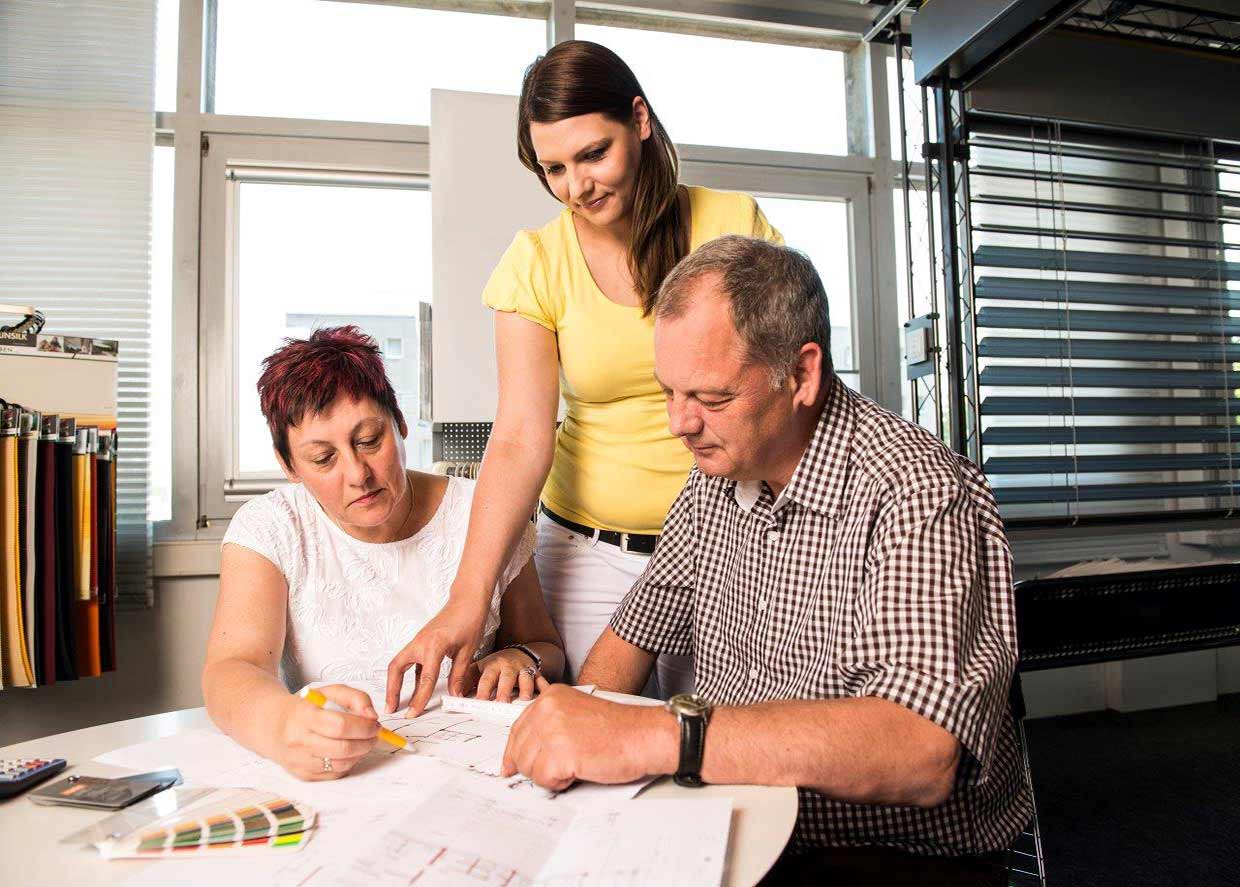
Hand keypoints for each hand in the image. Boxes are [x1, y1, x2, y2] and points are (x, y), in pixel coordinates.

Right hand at [275, 684, 379, 780]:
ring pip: (341, 764)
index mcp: (304, 716)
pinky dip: (348, 763)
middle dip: (366, 742)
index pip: (340, 725)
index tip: (374, 724)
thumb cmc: (305, 708)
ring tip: (362, 742)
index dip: (363, 726)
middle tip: (373, 734)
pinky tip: (348, 752)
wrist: (273, 725)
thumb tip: (372, 716)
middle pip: (343, 748)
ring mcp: (299, 761)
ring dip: (360, 753)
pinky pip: (334, 774)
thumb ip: (356, 697)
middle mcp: (299, 741)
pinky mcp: (303, 775)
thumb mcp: (329, 692)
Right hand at [386, 589, 488, 716]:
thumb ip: (459, 675)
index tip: (412, 713)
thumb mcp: (468, 651)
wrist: (468, 599)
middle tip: (390, 708)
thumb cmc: (469, 619)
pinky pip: (410, 660)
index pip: (424, 679)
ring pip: (399, 664)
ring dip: (396, 682)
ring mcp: (418, 640)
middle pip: (396, 669)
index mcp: (433, 646)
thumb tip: (454, 695)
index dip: (418, 699)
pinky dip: (409, 674)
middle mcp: (420, 643)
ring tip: (397, 701)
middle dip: (391, 690)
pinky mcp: (420, 640)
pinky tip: (415, 686)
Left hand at [469, 650, 540, 702]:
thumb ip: (467, 680)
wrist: (516, 653)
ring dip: (525, 688)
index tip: (480, 702)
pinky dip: (545, 687)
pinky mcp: (535, 673)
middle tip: (501, 703)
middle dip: (504, 691)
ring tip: (525, 699)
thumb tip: (454, 694)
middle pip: (506, 679)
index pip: (486, 679)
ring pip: (526, 678)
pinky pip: (542, 680)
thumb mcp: (479, 668)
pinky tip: (546, 693)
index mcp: (493, 666)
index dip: (483, 690)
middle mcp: (508, 667)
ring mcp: (523, 669)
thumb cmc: (495, 665)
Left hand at [501, 678, 677, 790]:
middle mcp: (548, 709)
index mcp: (552, 697)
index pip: (518, 727)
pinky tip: (577, 772)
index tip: (510, 763)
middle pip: (518, 749)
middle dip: (532, 766)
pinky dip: (559, 783)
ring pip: (528, 766)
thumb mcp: (579, 714)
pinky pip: (543, 779)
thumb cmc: (620, 730)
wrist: (644, 736)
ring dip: (549, 774)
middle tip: (552, 771)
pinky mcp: (560, 754)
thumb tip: (527, 748)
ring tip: (573, 766)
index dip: (514, 750)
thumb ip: (552, 724)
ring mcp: (552, 730)